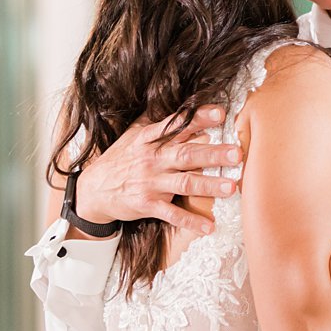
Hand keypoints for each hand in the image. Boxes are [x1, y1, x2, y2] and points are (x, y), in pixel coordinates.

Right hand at [73, 105, 239, 234]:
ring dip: (208, 186)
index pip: (177, 125)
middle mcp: (152, 159)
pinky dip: (190, 221)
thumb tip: (185, 103)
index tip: (221, 113)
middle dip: (213, 154)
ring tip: (232, 187)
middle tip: (237, 153)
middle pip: (186, 155)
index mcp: (150, 139)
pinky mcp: (147, 205)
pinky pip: (172, 214)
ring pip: (184, 183)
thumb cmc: (121, 158)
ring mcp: (150, 183)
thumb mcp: (134, 135)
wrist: (93, 189)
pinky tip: (209, 227)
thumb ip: (159, 120)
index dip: (199, 118)